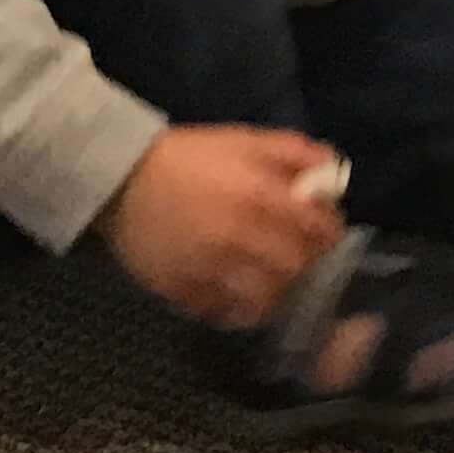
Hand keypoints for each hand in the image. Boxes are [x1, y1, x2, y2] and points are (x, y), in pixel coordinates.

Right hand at [99, 124, 347, 327]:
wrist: (120, 179)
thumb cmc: (187, 158)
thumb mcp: (243, 140)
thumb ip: (292, 152)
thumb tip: (333, 170)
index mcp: (258, 196)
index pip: (316, 230)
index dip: (330, 236)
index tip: (328, 238)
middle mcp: (237, 236)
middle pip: (295, 269)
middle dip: (306, 268)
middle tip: (302, 263)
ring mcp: (208, 268)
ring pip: (262, 300)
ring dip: (275, 295)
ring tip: (273, 285)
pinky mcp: (181, 290)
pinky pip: (222, 312)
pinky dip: (237, 310)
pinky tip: (239, 298)